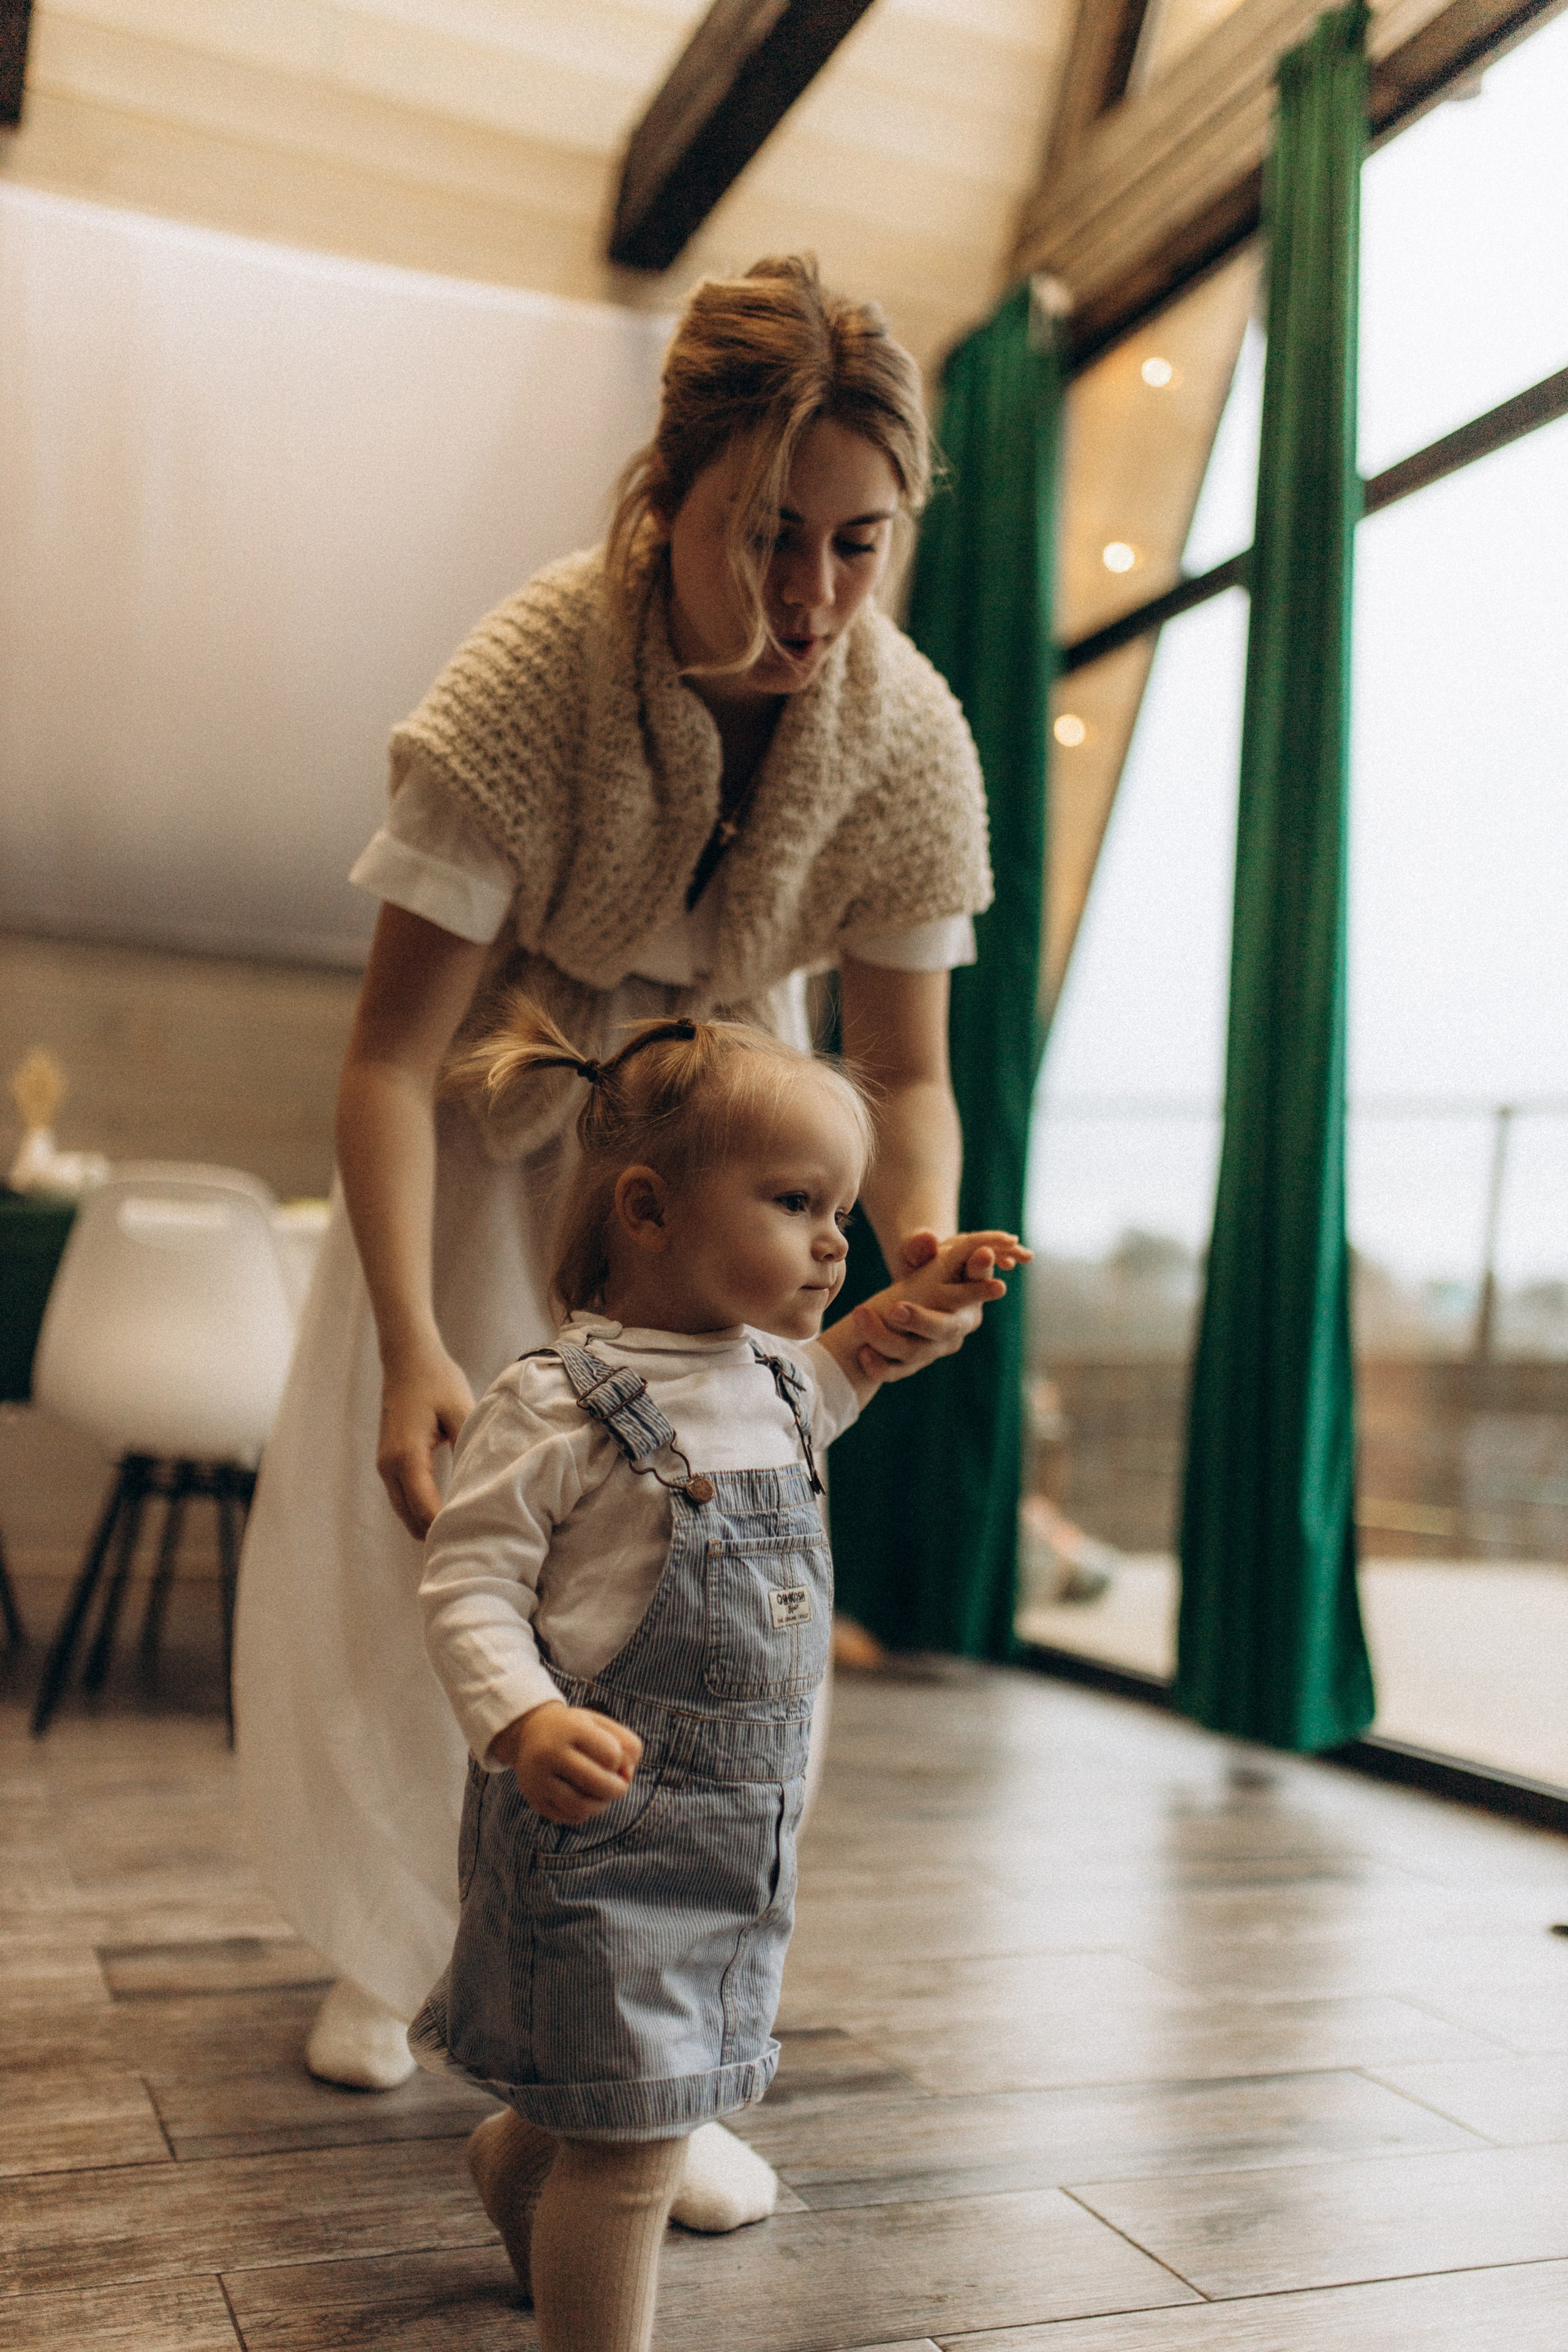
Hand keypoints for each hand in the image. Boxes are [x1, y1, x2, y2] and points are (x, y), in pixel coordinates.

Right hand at [376, 1346, 475, 1539]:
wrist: (408, 1359)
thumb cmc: (438, 1381)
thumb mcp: (462, 1412)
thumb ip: (470, 1448)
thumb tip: (481, 1485)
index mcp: (407, 1457)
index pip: (425, 1509)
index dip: (447, 1529)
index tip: (473, 1542)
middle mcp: (389, 1467)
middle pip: (410, 1518)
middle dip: (436, 1535)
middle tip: (470, 1547)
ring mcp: (384, 1465)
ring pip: (403, 1512)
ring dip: (426, 1526)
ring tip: (460, 1537)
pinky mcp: (387, 1461)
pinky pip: (401, 1498)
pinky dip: (418, 1512)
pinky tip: (443, 1516)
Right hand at [490, 1702, 642, 1823]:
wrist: (530, 1732)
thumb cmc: (576, 1729)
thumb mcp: (602, 1724)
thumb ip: (628, 1745)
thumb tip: (627, 1776)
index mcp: (570, 1728)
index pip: (611, 1755)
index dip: (620, 1760)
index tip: (612, 1756)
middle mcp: (550, 1753)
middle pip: (598, 1784)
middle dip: (618, 1789)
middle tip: (620, 1786)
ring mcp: (538, 1778)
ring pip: (582, 1807)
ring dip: (602, 1805)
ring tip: (602, 1795)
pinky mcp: (535, 1799)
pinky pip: (569, 1817)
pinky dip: (585, 1813)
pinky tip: (583, 1799)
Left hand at [851, 1227, 1031, 1384]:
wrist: (907, 1292)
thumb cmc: (923, 1263)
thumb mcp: (923, 1249)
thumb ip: (922, 1245)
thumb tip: (927, 1239)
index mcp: (970, 1292)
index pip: (977, 1285)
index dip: (980, 1280)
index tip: (981, 1262)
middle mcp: (958, 1324)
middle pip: (946, 1328)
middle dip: (921, 1320)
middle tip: (895, 1309)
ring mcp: (935, 1348)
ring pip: (915, 1351)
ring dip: (885, 1337)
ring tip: (859, 1314)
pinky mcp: (912, 1363)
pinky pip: (896, 1371)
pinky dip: (879, 1365)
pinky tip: (863, 1352)